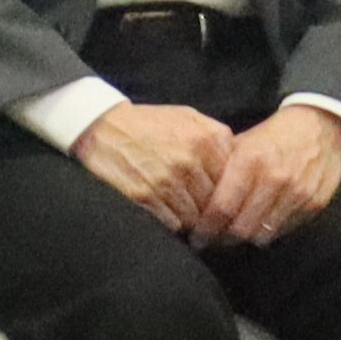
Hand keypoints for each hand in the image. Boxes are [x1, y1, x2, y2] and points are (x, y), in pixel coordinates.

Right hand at [69, 101, 240, 234]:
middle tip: (205, 214)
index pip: (234, 181)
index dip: (228, 194)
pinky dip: (173, 222)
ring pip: (196, 217)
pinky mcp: (145, 196)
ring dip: (192, 220)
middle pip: (216, 202)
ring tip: (185, 214)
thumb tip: (239, 162)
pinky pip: (173, 223)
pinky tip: (167, 213)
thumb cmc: (147, 123)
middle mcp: (189, 160)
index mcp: (206, 139)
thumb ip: (217, 135)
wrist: (101, 125)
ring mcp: (167, 179)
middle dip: (210, 211)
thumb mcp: (187, 116)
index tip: (222, 201)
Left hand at [196, 104, 340, 246]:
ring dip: (244, 240)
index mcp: (250, 159)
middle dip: (222, 239)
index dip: (206, 228)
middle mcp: (275, 178)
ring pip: (263, 234)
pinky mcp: (315, 204)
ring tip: (231, 237)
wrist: (320, 127)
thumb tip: (193, 199)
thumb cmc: (272, 136)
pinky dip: (267, 233)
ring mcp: (298, 193)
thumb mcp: (241, 142)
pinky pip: (284, 231)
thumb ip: (220, 170)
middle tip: (211, 241)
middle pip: (242, 227)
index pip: (222, 206)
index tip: (195, 237)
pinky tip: (257, 227)